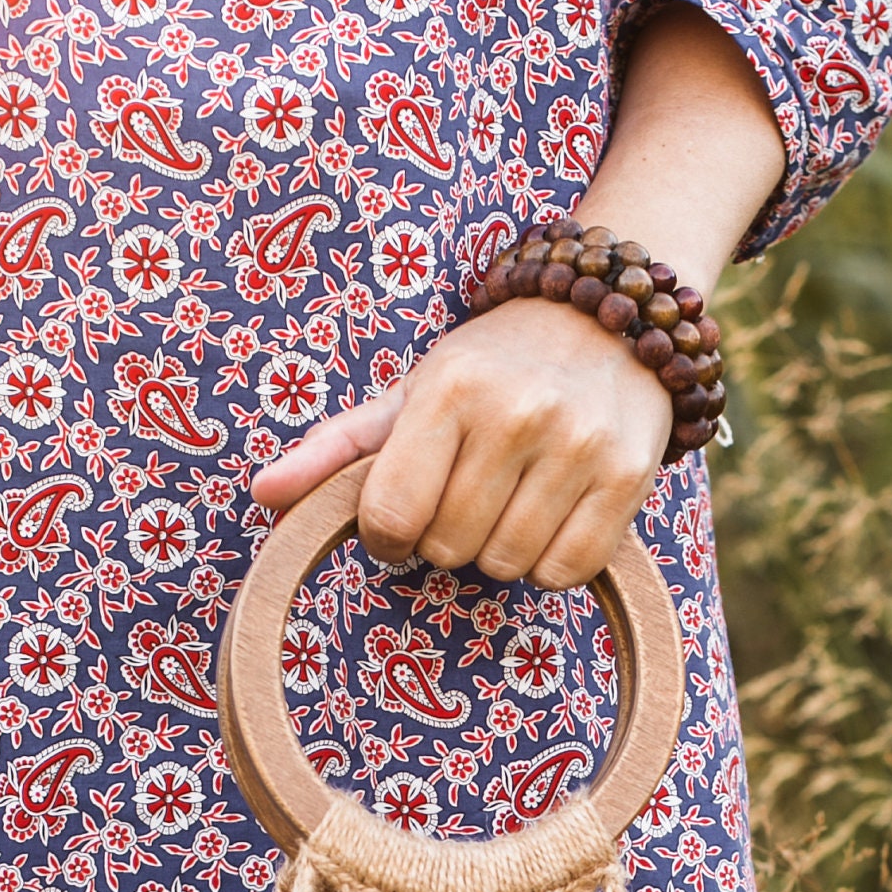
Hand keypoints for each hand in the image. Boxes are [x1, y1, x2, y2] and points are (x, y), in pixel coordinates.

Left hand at [250, 295, 672, 588]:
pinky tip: (548, 518)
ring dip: (497, 553)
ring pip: (508, 565)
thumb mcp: (410, 393)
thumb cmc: (493, 367)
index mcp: (451, 389)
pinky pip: (567, 571)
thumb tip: (261, 497)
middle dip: (444, 539)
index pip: (392, 515)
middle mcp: (518, 414)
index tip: (399, 521)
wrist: (610, 320)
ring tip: (508, 502)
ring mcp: (580, 446)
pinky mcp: (630, 477)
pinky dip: (549, 563)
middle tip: (463, 498)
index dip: (386, 537)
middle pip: (450, 548)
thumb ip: (335, 448)